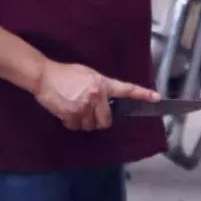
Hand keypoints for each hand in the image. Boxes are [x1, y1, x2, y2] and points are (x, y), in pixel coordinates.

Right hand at [34, 60, 158, 131]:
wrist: (44, 76)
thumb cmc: (66, 73)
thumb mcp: (87, 74)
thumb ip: (100, 87)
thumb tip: (106, 99)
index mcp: (102, 84)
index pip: (125, 90)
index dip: (142, 94)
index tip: (156, 98)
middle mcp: (95, 97)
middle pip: (106, 120)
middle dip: (99, 119)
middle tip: (89, 110)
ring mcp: (83, 108)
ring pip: (91, 126)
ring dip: (84, 121)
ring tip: (75, 107)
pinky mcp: (71, 116)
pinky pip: (76, 127)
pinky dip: (72, 123)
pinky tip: (66, 111)